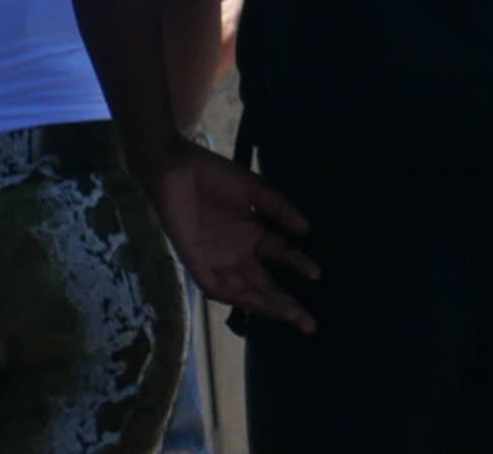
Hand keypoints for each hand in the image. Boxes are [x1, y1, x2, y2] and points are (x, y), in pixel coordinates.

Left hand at [148, 141, 316, 332]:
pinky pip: (214, 286)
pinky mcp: (195, 261)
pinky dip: (233, 295)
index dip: (298, 265)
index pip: (279, 255)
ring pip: (242, 291)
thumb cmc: (213, 175)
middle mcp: (234, 251)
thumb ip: (279, 208)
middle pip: (263, 284)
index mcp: (250, 234)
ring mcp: (215, 259)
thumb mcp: (254, 189)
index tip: (317, 274)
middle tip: (308, 322)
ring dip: (264, 304)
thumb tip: (306, 228)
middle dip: (285, 303)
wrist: (176, 169)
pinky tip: (252, 301)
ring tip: (287, 313)